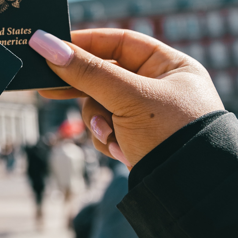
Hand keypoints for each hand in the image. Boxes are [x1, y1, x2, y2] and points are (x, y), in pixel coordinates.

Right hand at [29, 29, 223, 166]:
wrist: (193, 195)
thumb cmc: (172, 135)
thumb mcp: (127, 97)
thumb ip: (85, 71)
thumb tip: (44, 43)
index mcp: (170, 66)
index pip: (120, 42)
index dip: (86, 43)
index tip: (53, 47)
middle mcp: (160, 87)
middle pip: (105, 75)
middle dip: (84, 89)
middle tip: (48, 88)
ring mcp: (147, 115)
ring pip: (100, 105)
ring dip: (98, 121)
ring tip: (110, 134)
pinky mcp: (137, 139)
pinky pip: (106, 129)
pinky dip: (107, 139)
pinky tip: (121, 150)